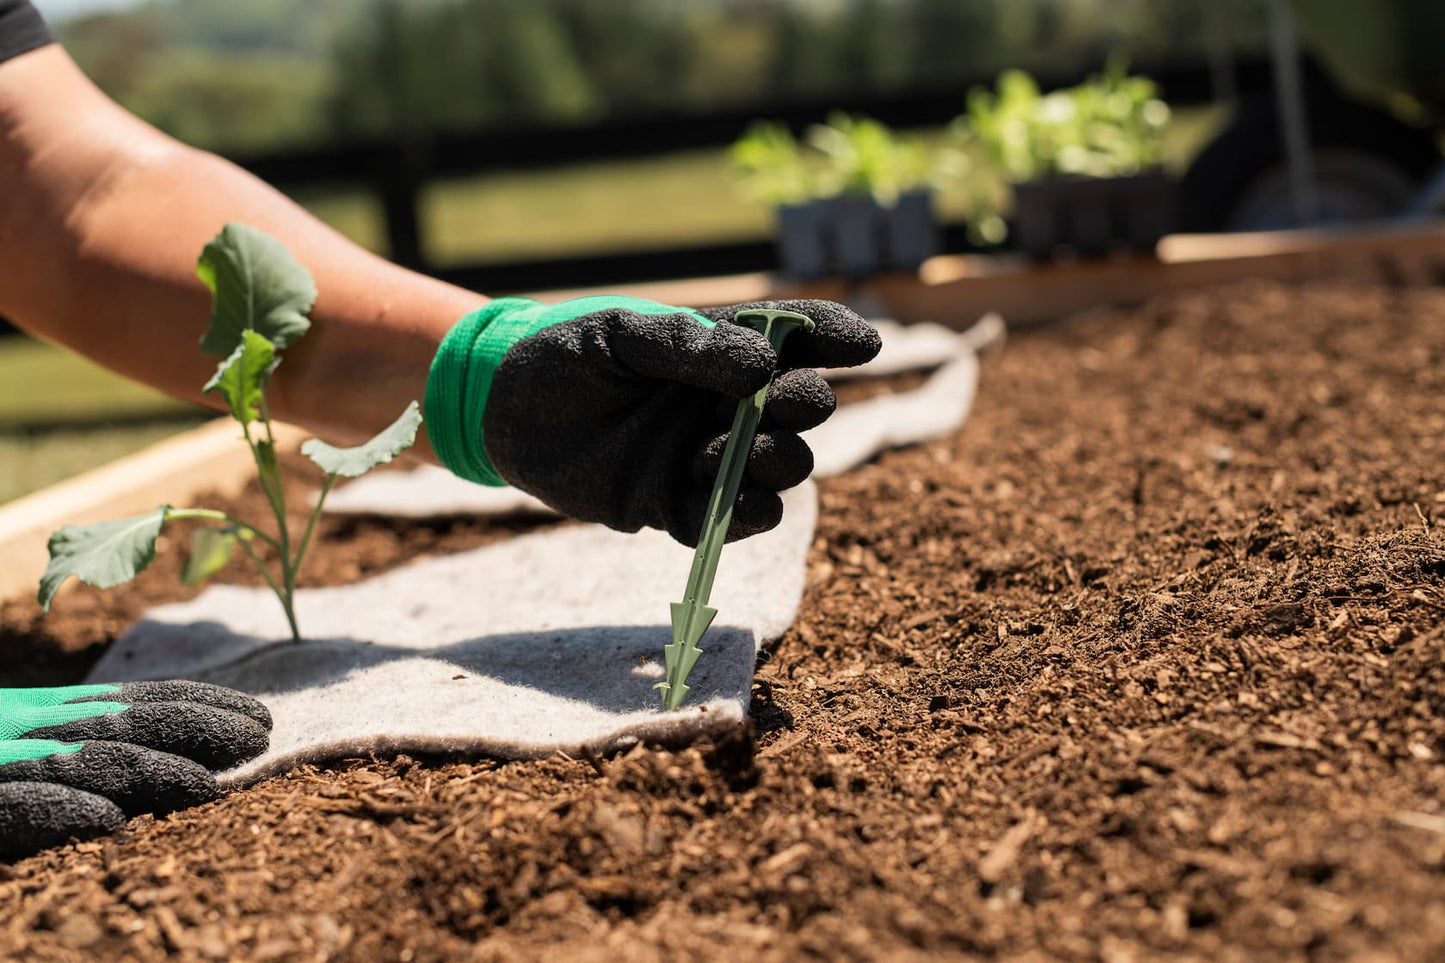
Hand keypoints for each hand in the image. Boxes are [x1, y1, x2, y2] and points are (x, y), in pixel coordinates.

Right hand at [0, 681, 270, 857]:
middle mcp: (27, 727)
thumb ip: (81, 740)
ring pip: (84, 760)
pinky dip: (59, 809)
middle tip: (260, 740)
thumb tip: (157, 770)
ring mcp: (0, 760)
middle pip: (123, 724)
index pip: (133, 703)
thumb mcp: (23, 737)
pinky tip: (108, 823)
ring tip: (207, 787)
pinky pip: (11, 805)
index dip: (200, 706)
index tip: (260, 716)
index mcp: (42, 711)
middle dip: (199, 730)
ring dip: (150, 771)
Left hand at [428, 295, 879, 544]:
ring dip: (776, 462)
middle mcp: (726, 405)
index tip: (860, 345)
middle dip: (806, 405)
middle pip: (802, 409)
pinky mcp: (677, 507)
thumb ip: (688, 348)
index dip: (835, 338)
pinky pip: (732, 521)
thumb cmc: (561, 355)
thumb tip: (764, 372)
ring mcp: (706, 457)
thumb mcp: (619, 335)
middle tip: (787, 401)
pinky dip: (744, 515)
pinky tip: (734, 502)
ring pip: (779, 470)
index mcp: (721, 350)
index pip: (797, 338)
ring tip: (740, 451)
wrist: (499, 412)